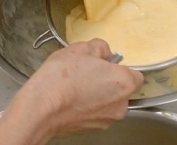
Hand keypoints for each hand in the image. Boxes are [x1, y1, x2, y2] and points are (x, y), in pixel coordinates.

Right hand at [0, 40, 142, 143]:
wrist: (40, 108)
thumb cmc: (61, 78)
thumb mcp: (81, 48)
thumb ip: (100, 47)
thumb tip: (103, 53)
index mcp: (123, 83)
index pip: (136, 74)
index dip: (120, 66)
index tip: (106, 63)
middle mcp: (119, 105)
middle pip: (121, 88)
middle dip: (108, 79)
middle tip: (88, 70)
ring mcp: (106, 120)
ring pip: (108, 101)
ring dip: (97, 92)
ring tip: (76, 83)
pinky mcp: (92, 128)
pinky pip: (96, 111)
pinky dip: (87, 104)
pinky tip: (71, 95)